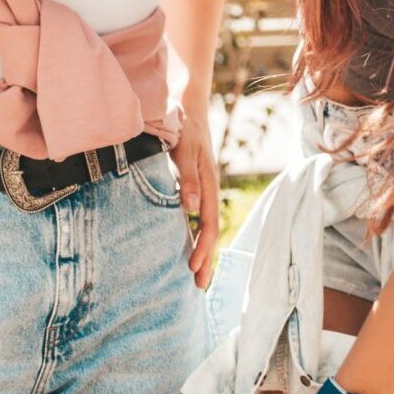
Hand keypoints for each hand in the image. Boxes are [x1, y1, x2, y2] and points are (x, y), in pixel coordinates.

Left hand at [169, 111, 219, 287]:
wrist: (187, 105)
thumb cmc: (184, 126)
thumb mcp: (184, 148)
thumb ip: (188, 176)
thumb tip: (192, 207)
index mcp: (208, 183)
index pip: (208, 223)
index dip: (202, 247)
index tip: (193, 269)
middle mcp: (208, 189)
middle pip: (210, 230)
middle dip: (206, 259)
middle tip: (199, 287)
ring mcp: (202, 188)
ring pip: (204, 225)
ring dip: (201, 249)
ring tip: (195, 275)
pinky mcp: (194, 184)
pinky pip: (197, 215)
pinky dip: (193, 233)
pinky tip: (186, 244)